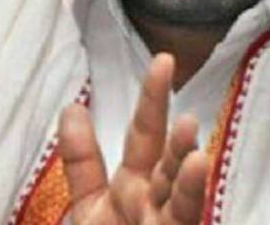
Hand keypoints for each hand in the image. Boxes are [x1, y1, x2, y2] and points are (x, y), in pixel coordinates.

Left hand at [58, 54, 207, 224]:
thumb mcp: (89, 205)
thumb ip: (82, 161)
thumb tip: (72, 108)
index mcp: (135, 185)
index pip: (146, 132)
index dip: (152, 98)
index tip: (164, 60)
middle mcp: (156, 200)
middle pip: (169, 160)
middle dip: (178, 136)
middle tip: (188, 114)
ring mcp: (168, 223)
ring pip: (182, 193)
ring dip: (186, 167)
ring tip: (191, 137)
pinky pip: (187, 216)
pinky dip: (191, 194)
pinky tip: (197, 169)